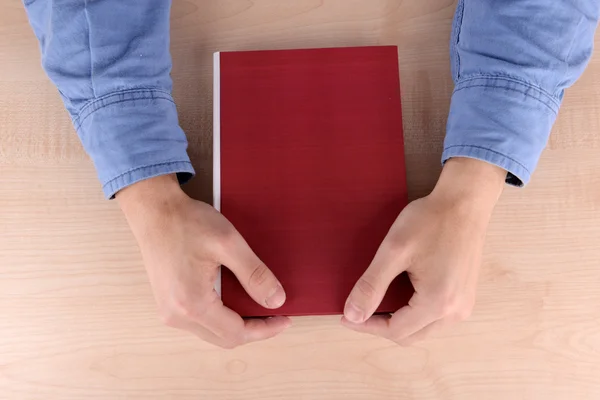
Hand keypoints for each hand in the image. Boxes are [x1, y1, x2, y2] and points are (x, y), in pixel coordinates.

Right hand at [117, 175, 289, 347]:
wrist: (154, 211)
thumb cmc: (187, 222)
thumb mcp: (228, 243)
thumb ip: (254, 274)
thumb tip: (276, 301)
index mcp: (192, 303)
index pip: (237, 333)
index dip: (265, 330)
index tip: (285, 319)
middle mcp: (177, 315)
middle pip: (225, 339)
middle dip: (254, 330)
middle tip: (276, 314)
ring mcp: (169, 311)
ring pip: (212, 333)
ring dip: (238, 324)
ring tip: (259, 306)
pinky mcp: (168, 303)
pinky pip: (200, 322)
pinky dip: (222, 317)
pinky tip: (236, 301)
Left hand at [341, 158, 504, 344]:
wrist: (464, 203)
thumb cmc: (431, 221)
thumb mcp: (394, 251)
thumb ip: (371, 285)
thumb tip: (352, 315)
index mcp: (438, 303)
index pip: (395, 331)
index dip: (367, 326)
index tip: (346, 316)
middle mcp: (455, 312)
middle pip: (410, 336)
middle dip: (381, 326)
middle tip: (358, 311)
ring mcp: (464, 305)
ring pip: (423, 329)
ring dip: (398, 321)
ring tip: (376, 302)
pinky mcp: (465, 295)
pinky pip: (435, 317)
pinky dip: (414, 313)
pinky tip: (399, 295)